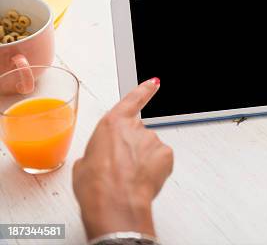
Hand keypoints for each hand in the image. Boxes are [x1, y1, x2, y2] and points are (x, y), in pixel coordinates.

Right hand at [72, 78, 173, 239]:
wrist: (115, 201)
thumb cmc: (96, 184)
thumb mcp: (83, 165)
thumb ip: (95, 153)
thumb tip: (98, 161)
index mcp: (112, 124)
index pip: (133, 100)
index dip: (144, 90)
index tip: (154, 83)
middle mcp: (135, 128)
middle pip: (137, 135)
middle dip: (131, 150)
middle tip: (120, 170)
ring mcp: (152, 140)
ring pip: (149, 150)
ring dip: (142, 162)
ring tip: (128, 179)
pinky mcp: (166, 154)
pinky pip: (161, 160)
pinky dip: (154, 170)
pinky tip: (142, 180)